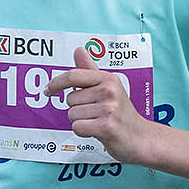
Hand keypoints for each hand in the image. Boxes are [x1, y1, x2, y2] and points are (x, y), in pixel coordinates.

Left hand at [44, 47, 154, 162]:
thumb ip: (90, 71)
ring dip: (81, 122)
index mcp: (108, 79)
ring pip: (72, 115)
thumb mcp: (108, 88)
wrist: (140, 137)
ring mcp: (109, 109)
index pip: (73, 76)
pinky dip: (83, 132)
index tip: (47, 91)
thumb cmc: (121, 114)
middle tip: (95, 114)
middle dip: (77, 109)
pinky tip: (98, 131)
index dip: (56, 83)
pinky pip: (77, 127)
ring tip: (98, 122)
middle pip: (70, 100)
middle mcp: (109, 91)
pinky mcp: (106, 127)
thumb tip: (78, 50)